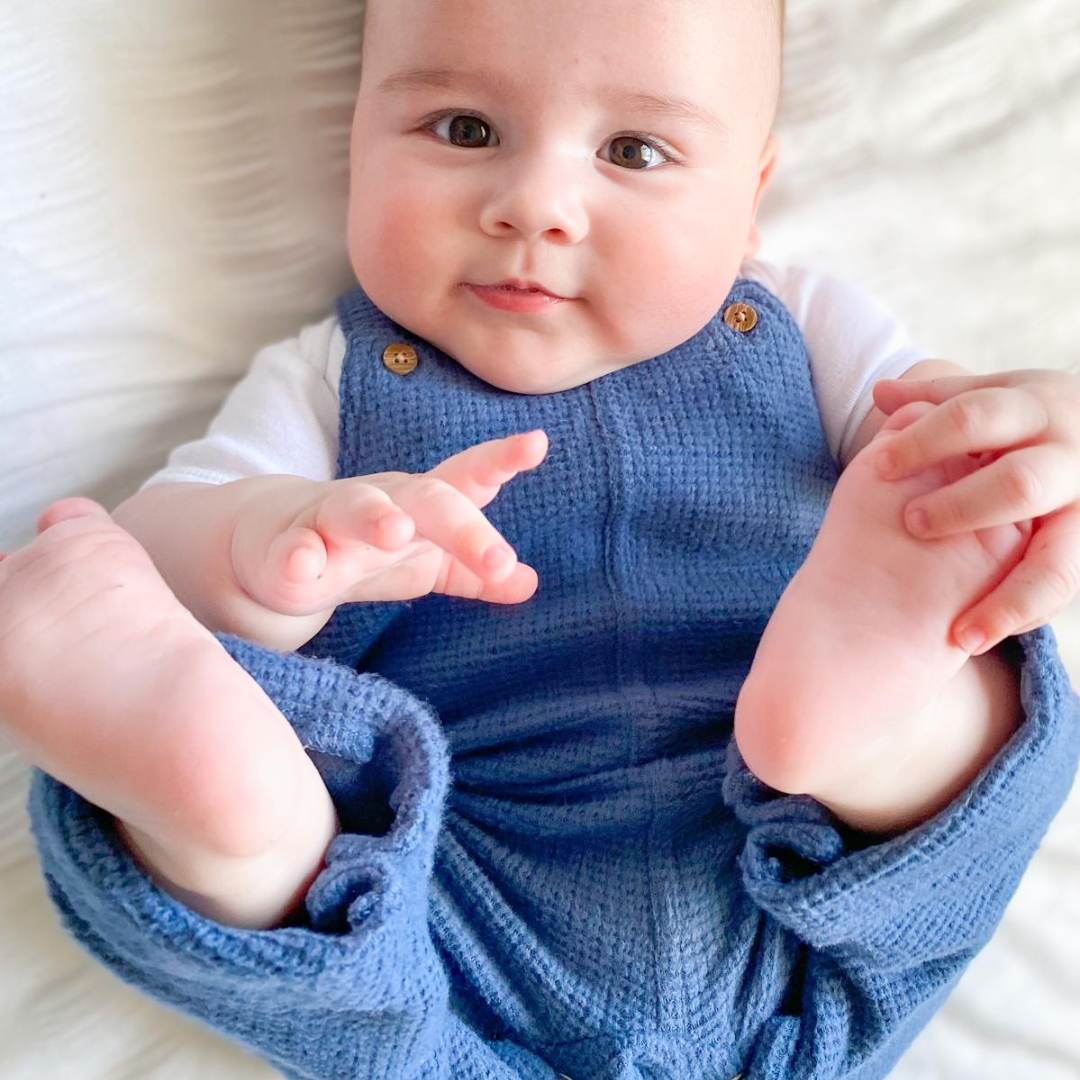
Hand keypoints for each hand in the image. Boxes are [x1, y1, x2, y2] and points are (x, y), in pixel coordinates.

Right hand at [230, 429, 548, 617]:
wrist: (264, 547)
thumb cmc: (357, 550)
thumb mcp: (420, 564)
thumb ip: (469, 573)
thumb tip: (530, 583)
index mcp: (417, 505)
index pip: (464, 480)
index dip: (498, 461)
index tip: (537, 443)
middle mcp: (377, 504)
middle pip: (424, 499)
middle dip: (463, 525)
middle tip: (498, 558)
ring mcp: (325, 524)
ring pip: (350, 509)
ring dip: (374, 517)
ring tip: (396, 532)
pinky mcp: (279, 554)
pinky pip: (288, 554)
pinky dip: (295, 558)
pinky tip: (302, 567)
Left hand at [871, 369, 1079, 652]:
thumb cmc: (1027, 420)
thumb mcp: (995, 397)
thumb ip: (940, 398)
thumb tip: (881, 393)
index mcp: (1036, 409)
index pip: (975, 417)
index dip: (925, 441)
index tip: (880, 467)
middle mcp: (1067, 460)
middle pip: (1017, 484)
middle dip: (964, 507)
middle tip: (913, 524)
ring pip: (1057, 563)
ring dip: (1008, 598)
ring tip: (961, 633)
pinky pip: (1060, 588)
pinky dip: (1019, 617)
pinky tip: (973, 639)